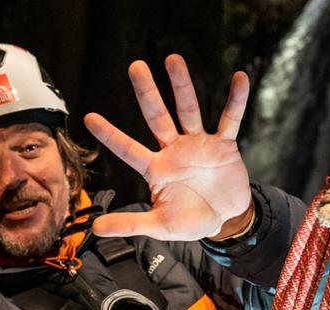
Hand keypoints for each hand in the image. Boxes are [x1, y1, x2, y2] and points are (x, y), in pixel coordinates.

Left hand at [85, 55, 253, 240]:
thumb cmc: (189, 220)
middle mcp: (174, 151)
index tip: (89, 118)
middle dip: (147, 92)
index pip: (128, 149)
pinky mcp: (224, 146)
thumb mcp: (159, 225)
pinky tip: (240, 78)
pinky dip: (236, 101)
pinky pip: (230, 120)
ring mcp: (199, 144)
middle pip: (157, 117)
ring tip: (173, 60)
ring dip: (182, 86)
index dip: (111, 135)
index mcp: (156, 169)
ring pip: (188, 110)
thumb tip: (94, 229)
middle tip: (135, 66)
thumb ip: (129, 224)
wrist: (225, 219)